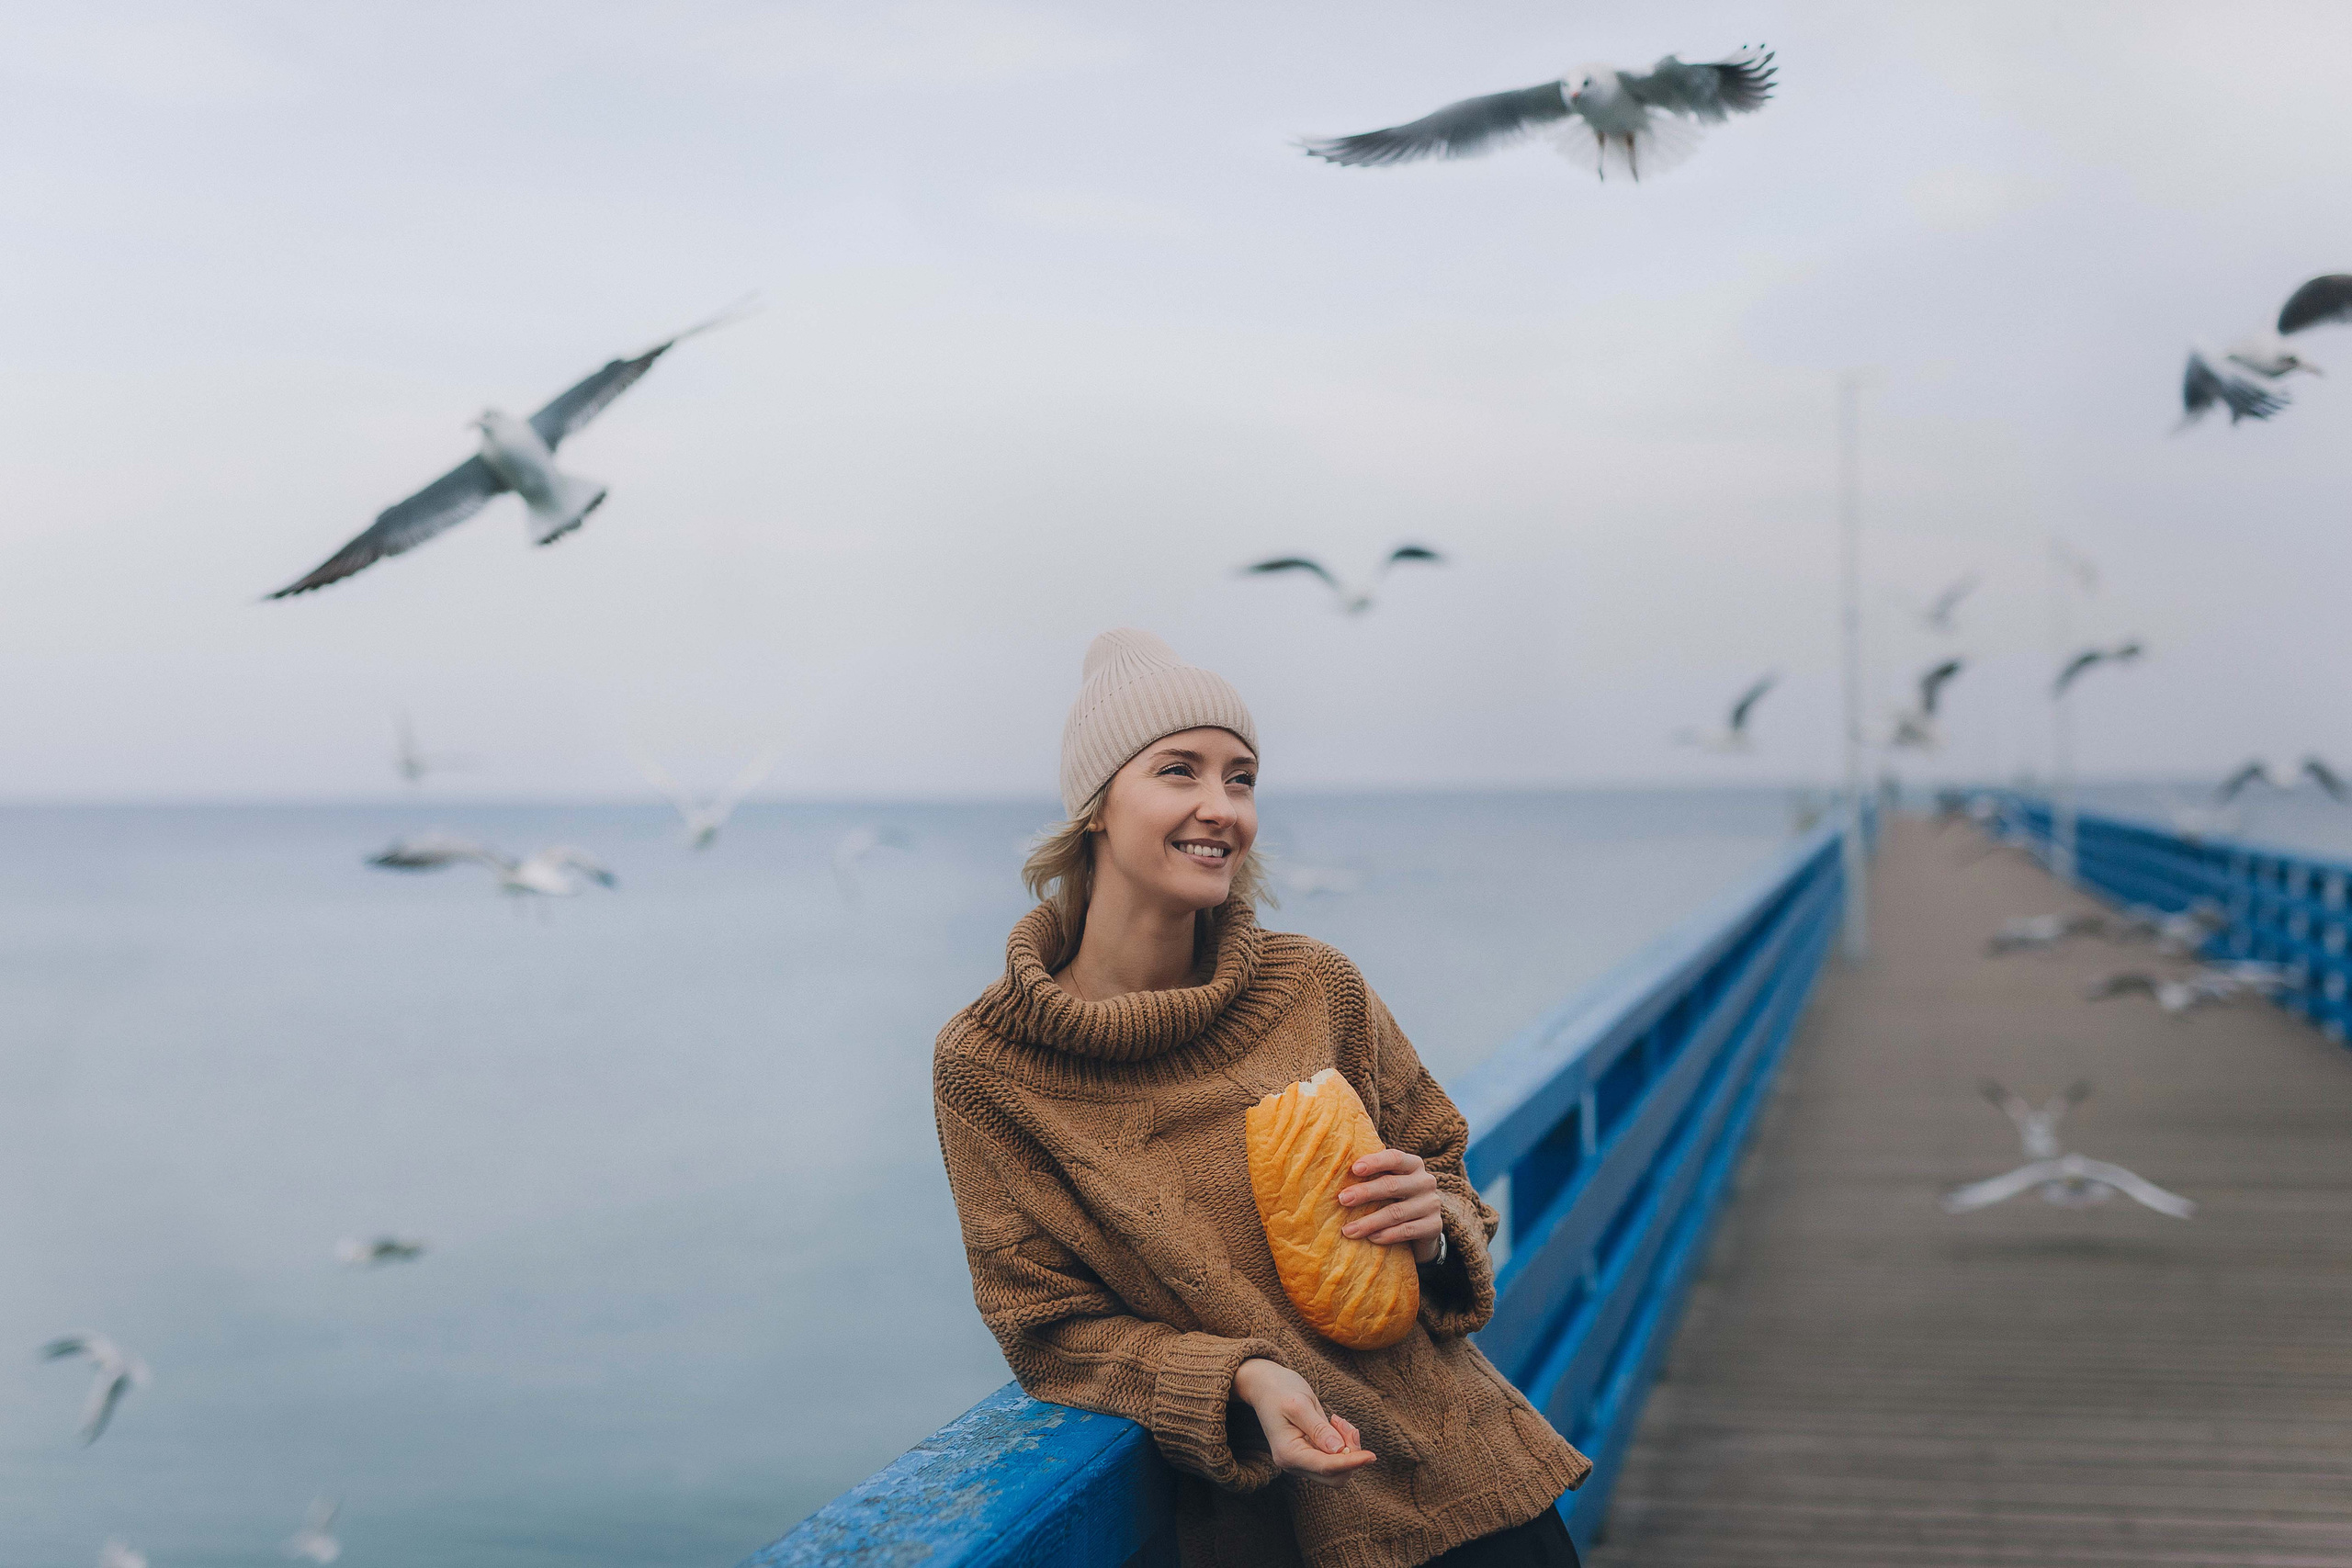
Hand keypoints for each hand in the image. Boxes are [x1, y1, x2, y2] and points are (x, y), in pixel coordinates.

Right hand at [1233, 1357, 1374, 1481]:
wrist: (1265, 1386)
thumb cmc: (1280, 1391)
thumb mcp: (1299, 1404)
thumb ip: (1318, 1428)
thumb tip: (1338, 1450)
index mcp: (1288, 1454)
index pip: (1326, 1467)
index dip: (1352, 1462)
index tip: (1372, 1455)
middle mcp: (1294, 1464)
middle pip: (1335, 1476)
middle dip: (1350, 1455)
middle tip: (1347, 1426)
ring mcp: (1302, 1461)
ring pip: (1338, 1469)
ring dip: (1347, 1448)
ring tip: (1338, 1421)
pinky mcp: (1309, 1454)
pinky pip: (1334, 1459)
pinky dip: (1342, 1443)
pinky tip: (1335, 1423)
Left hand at [1338, 1148, 1443, 1263]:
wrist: (1423, 1227)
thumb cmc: (1396, 1199)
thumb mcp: (1389, 1183)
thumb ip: (1372, 1175)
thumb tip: (1334, 1172)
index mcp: (1413, 1164)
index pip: (1395, 1158)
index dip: (1375, 1162)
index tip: (1354, 1169)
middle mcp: (1425, 1181)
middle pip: (1392, 1185)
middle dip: (1365, 1192)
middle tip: (1342, 1199)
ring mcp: (1432, 1204)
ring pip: (1397, 1212)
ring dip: (1370, 1222)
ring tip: (1348, 1230)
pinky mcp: (1434, 1226)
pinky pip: (1407, 1230)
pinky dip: (1387, 1235)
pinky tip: (1371, 1239)